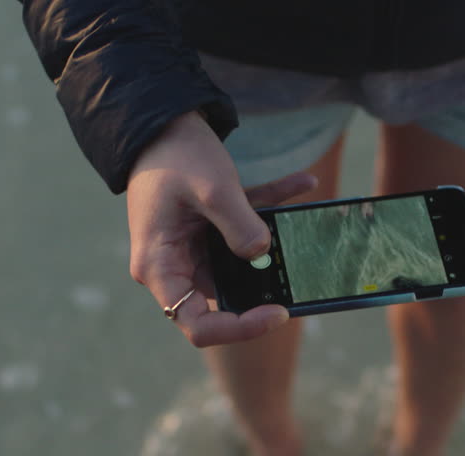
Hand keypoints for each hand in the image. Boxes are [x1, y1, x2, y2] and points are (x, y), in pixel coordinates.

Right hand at [126, 111, 317, 346]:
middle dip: (263, 289)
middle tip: (299, 278)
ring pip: (240, 265)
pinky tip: (304, 183)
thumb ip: (240, 224)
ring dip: (272, 243)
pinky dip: (270, 210)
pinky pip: (243, 231)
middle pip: (223, 301)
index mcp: (160, 266)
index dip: (239, 329)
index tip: (277, 312)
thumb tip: (262, 253)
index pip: (197, 325)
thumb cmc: (174, 153)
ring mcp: (192, 249)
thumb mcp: (212, 188)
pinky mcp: (208, 230)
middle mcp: (174, 266)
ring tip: (305, 219)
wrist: (160, 118)